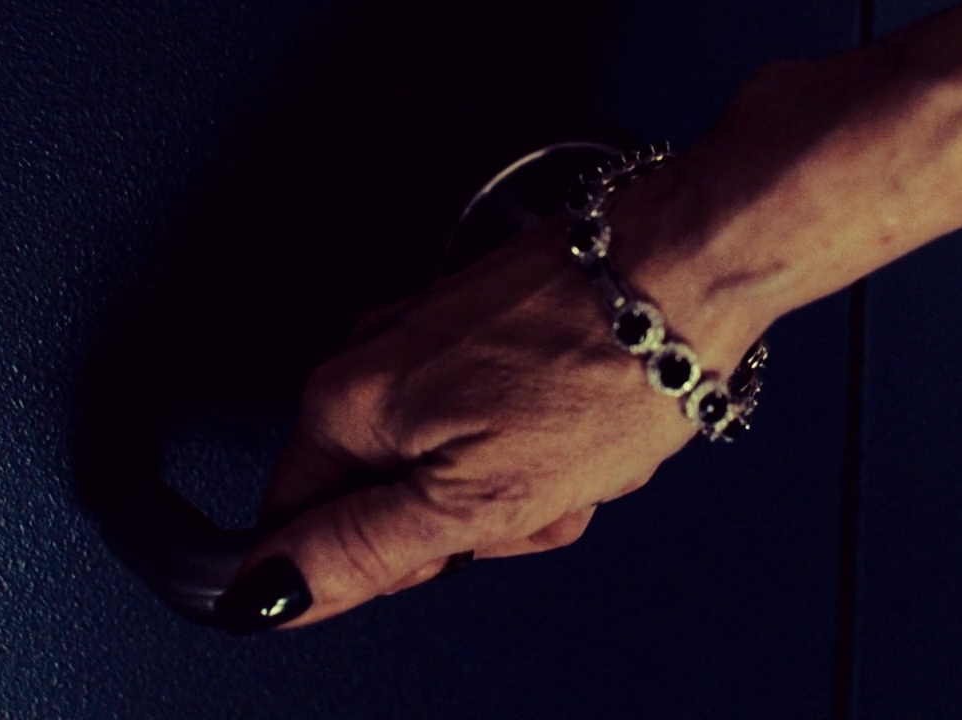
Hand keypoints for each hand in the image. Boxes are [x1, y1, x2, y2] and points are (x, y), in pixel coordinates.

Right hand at [211, 209, 767, 633]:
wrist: (688, 269)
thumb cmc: (602, 374)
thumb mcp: (476, 500)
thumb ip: (362, 548)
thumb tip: (272, 588)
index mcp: (348, 404)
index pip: (303, 526)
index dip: (384, 558)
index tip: (449, 543)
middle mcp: (373, 357)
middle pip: (390, 495)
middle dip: (469, 519)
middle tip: (531, 495)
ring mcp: (431, 334)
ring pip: (453, 461)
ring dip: (519, 483)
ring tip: (572, 454)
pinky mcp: (486, 323)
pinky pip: (494, 418)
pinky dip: (541, 438)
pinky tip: (585, 424)